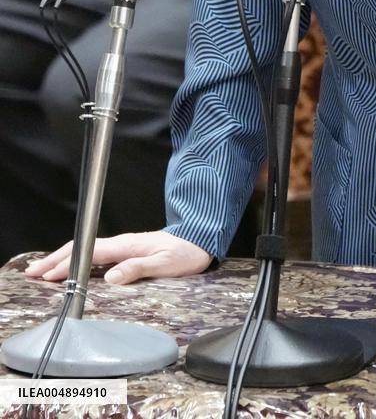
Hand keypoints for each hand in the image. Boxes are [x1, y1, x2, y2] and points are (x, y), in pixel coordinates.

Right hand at [24, 232, 211, 284]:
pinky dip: (77, 259)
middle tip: (33, 272)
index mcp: (126, 245)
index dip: (65, 264)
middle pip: (81, 248)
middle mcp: (122, 243)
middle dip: (55, 260)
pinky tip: (72, 268)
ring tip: (43, 270)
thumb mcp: (165, 264)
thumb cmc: (185, 253)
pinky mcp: (127, 252)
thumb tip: (111, 278)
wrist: (200, 241)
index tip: (46, 274)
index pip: (88, 253)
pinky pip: (95, 254)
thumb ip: (138, 269)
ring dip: (63, 260)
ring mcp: (123, 247)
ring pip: (86, 250)